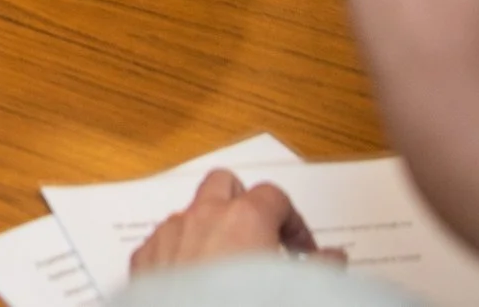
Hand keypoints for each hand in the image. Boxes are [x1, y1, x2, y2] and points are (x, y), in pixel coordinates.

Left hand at [131, 170, 340, 274]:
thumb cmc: (247, 306)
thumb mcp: (299, 292)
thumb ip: (322, 269)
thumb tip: (334, 257)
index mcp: (244, 219)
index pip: (274, 195)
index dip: (293, 221)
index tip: (304, 252)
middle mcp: (202, 217)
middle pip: (224, 184)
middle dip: (244, 205)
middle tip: (261, 241)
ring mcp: (168, 235)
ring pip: (191, 213)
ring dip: (210, 230)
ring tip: (228, 270)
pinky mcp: (144, 259)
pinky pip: (165, 242)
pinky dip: (181, 254)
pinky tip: (195, 287)